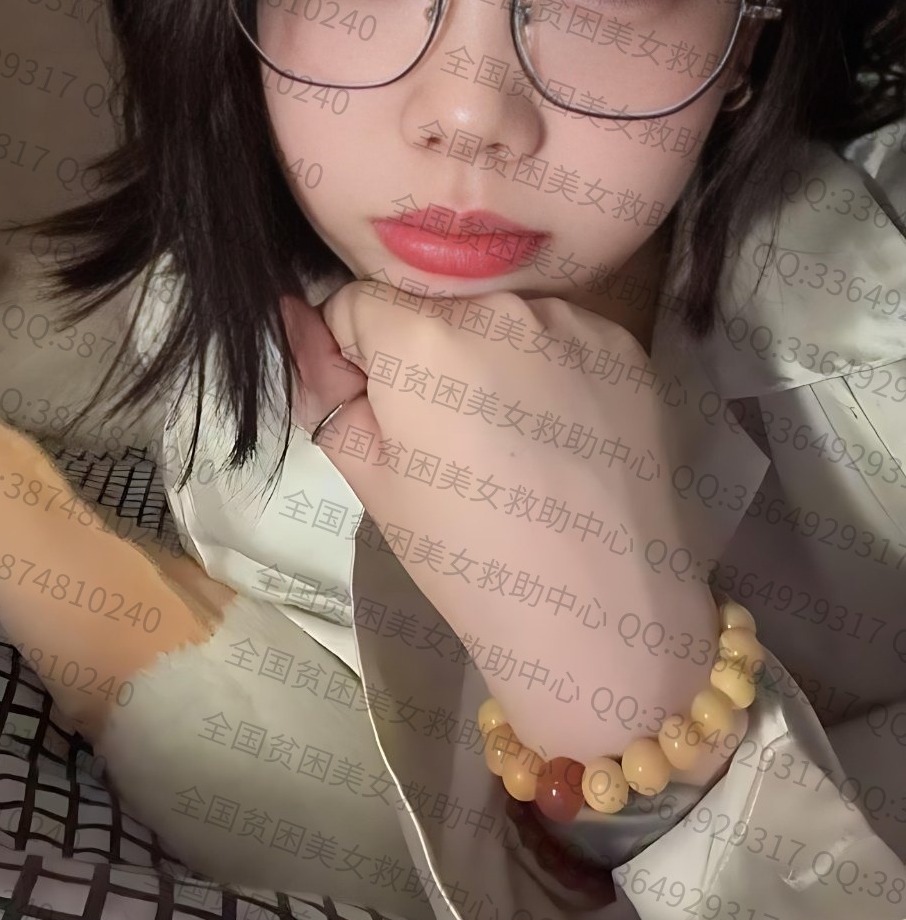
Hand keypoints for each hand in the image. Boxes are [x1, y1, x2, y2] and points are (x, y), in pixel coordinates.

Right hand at [285, 279, 720, 764]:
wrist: (602, 617)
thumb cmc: (469, 558)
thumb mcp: (371, 478)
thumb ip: (320, 382)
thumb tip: (292, 311)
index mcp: (424, 335)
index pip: (357, 302)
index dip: (359, 361)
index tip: (391, 425)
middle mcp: (501, 304)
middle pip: (434, 307)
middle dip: (428, 358)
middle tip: (455, 448)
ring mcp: (574, 321)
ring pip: (500, 319)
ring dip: (493, 360)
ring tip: (517, 448)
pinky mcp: (626, 346)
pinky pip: (562, 338)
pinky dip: (553, 373)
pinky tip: (563, 441)